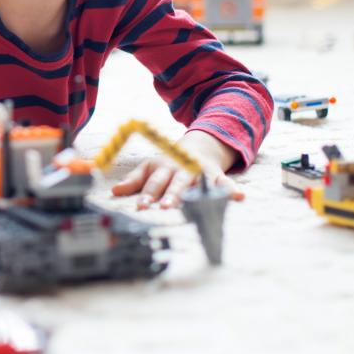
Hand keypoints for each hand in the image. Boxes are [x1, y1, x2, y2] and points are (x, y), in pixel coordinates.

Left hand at [110, 130, 241, 208]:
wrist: (197, 145)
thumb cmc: (169, 163)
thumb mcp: (150, 167)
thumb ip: (134, 180)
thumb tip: (114, 192)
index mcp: (163, 167)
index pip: (153, 182)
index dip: (147, 194)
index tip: (141, 206)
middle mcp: (181, 169)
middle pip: (174, 183)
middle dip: (170, 195)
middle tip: (164, 208)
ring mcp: (199, 172)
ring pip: (197, 184)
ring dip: (197, 194)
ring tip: (194, 206)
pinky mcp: (216, 175)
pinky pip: (225, 182)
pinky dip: (232, 189)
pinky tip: (239, 197)